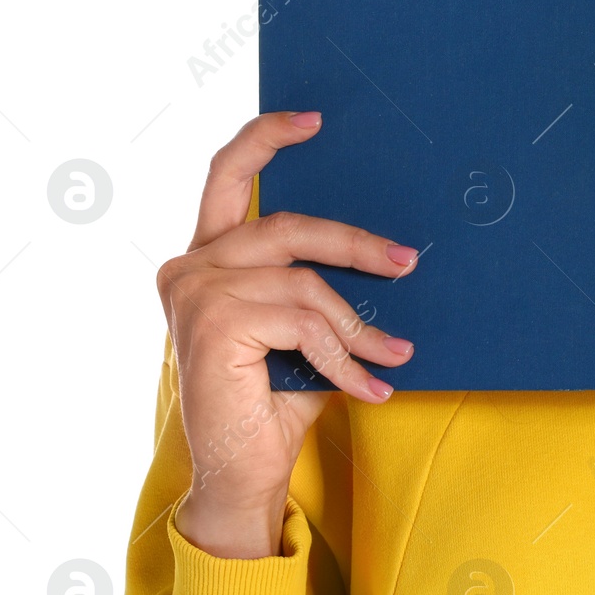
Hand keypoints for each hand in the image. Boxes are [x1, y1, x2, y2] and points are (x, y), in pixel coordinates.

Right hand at [157, 111, 417, 557]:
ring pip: (306, 283)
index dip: (266, 138)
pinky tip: (369, 388)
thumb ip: (313, 281)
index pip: (225, 176)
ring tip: (393, 355)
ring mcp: (195, 294)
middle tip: (407, 261)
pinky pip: (306, 324)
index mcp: (204, 258)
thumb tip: (387, 247)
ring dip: (358, 326)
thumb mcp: (298, 325)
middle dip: (355, 244)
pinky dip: (346, 358)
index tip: (313, 118)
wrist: (241, 476)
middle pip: (288, 227)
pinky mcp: (214, 324)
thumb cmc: (274, 398)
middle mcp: (188, 268)